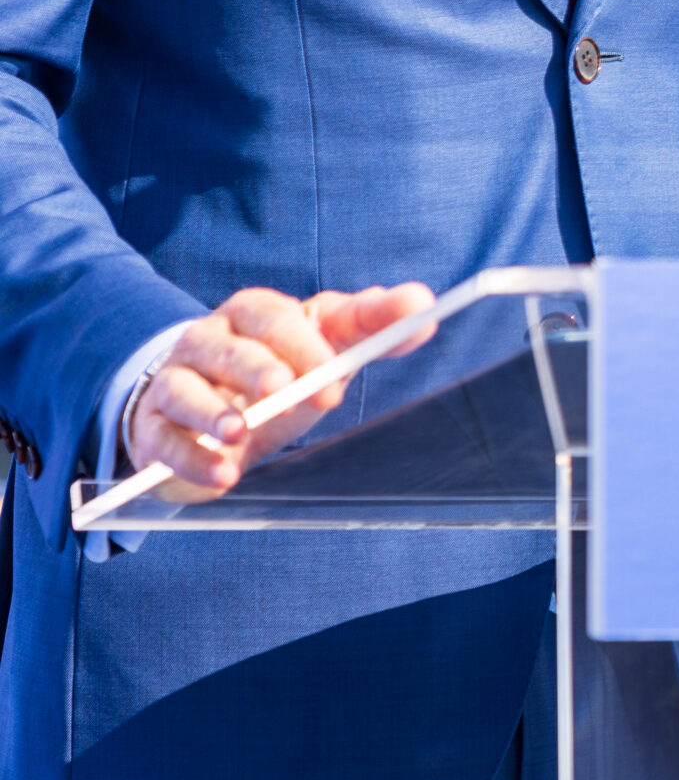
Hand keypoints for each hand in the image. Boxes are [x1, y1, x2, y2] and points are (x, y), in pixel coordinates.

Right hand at [129, 284, 436, 502]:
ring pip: (185, 389)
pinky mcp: (154, 427)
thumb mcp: (328, 346)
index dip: (304, 343)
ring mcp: (175, 382)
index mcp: (254, 314)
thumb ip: (373, 326)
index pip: (276, 318)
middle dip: (256, 368)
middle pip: (227, 348)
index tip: (333, 374)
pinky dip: (190, 458)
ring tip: (239, 432)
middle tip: (284, 390)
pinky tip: (222, 474)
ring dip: (212, 412)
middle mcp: (208, 340)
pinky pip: (164, 439)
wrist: (216, 416)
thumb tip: (422, 304)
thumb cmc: (284, 370)